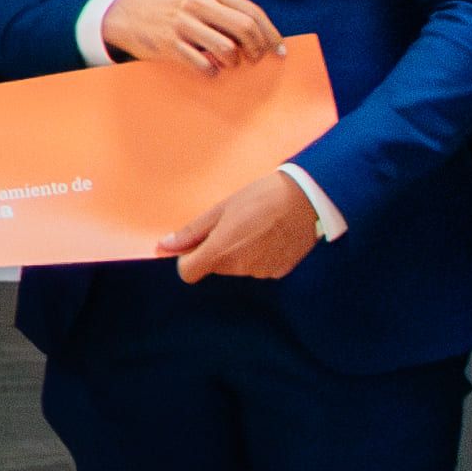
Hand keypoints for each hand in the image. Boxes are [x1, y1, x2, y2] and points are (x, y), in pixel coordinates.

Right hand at [99, 0, 279, 72]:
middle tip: (255, 59)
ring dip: (234, 62)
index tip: (279, 51)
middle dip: (257, 49)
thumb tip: (261, 32)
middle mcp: (198, 2)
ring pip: (227, 48)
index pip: (252, 12)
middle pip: (245, 29)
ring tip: (230, 64)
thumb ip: (225, 7)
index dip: (270, 34)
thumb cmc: (171, 7)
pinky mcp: (169, 43)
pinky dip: (212, 72)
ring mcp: (182, 23)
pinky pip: (202, 64)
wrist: (127, 14)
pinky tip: (211, 70)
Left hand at [161, 168, 321, 282]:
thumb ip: (191, 232)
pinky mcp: (278, 272)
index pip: (188, 273)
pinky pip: (258, 268)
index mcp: (220, 252)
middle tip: (233, 225)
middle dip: (216, 250)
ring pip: (236, 268)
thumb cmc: (261, 197)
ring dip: (238, 253)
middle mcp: (239, 269)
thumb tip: (164, 247)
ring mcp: (261, 272)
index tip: (197, 242)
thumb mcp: (221, 209)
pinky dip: (258, 256)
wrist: (307, 199)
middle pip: (214, 267)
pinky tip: (270, 236)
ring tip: (255, 227)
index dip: (188, 258)